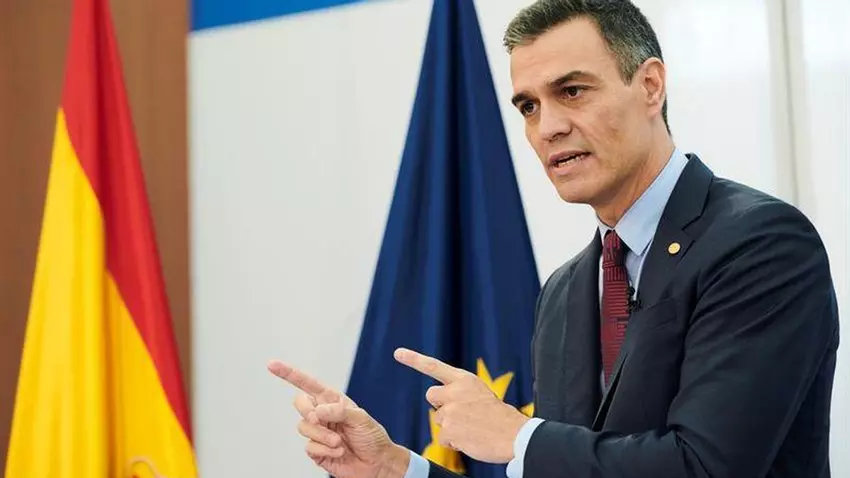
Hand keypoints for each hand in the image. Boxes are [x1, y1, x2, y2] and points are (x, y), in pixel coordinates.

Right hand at [267, 360, 410, 477]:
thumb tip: (317, 411)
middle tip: (321, 420)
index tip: (272, 364)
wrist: (377, 463)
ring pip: (303, 427)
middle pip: (300, 404)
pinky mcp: (316, 451)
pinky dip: (325, 450)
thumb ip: (339, 411)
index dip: (289, 374)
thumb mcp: (361, 418)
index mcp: (332, 400)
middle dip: (308, 411)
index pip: (307, 384)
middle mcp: (322, 414)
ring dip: (322, 435)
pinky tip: (339, 451)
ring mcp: (318, 433)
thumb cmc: (372, 437)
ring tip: (339, 441)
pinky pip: (309, 447)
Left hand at [394, 348, 529, 463]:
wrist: (514, 435)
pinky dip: (455, 442)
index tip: (397, 353)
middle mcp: (454, 391)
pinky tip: (470, 439)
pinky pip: (443, 438)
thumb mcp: (479, 394)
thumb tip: (442, 404)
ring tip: (472, 427)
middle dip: (441, 404)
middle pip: (431, 395)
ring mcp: (450, 411)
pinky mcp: (448, 430)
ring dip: (451, 425)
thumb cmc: (499, 417)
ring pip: (439, 419)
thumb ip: (459, 393)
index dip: (413, 359)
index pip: (433, 366)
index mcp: (464, 379)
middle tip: (463, 412)